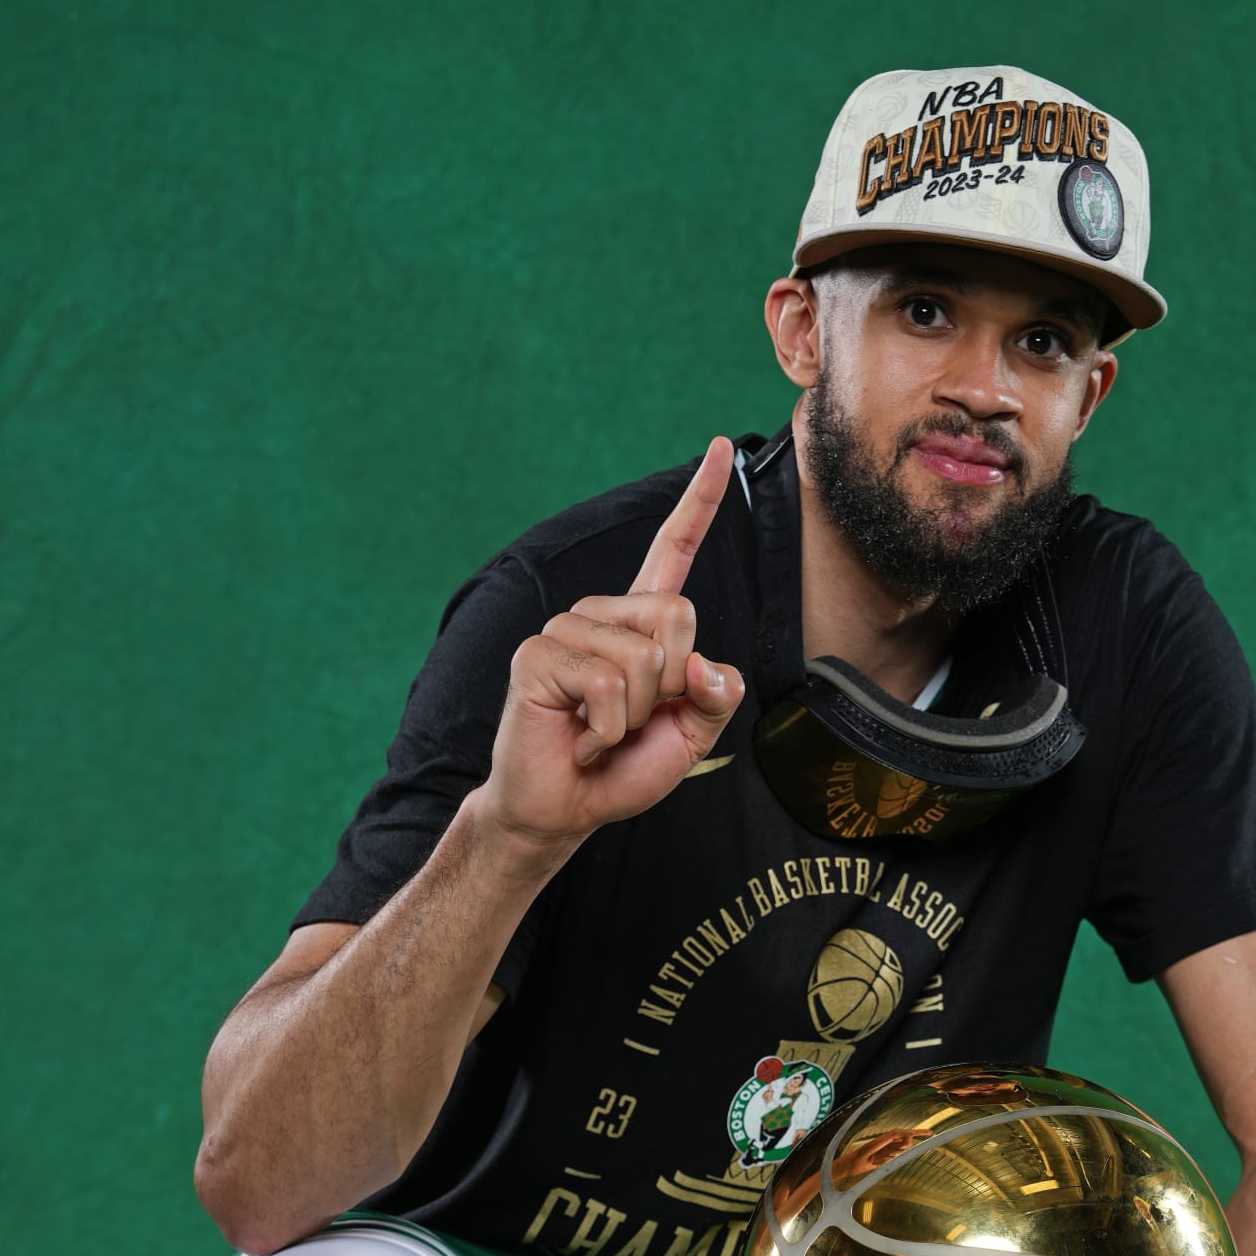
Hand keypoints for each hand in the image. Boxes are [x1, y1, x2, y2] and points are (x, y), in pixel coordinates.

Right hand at [474, 437, 744, 863]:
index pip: (673, 550)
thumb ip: (716, 697)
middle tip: (633, 721)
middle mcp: (604, 615)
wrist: (565, 807)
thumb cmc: (622, 768)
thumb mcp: (690, 735)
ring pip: (643, 659)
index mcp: (642, 624)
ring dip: (636, 716)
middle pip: (678, 618)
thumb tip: (704, 665)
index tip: (718, 447)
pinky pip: (607, 684)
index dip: (699, 501)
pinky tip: (581, 737)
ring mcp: (567, 630)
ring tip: (601, 731)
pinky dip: (607, 729)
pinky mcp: (538, 655)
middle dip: (672, 687)